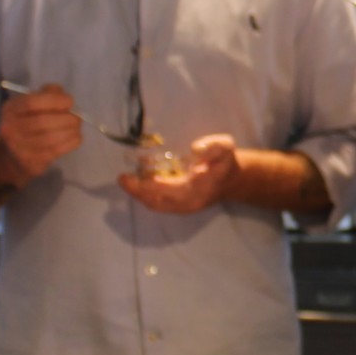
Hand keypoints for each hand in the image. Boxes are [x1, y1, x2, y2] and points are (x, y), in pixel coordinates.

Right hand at [0, 84, 84, 180]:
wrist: (16, 154)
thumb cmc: (30, 121)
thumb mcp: (34, 103)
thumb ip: (49, 94)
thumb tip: (65, 98)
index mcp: (11, 109)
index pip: (32, 102)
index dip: (55, 101)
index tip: (70, 101)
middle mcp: (10, 128)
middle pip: (42, 122)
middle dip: (65, 119)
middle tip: (77, 118)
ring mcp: (18, 147)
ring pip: (49, 138)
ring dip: (70, 132)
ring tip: (76, 128)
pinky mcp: (30, 161)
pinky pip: (54, 151)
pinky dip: (70, 143)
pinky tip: (75, 138)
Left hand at [119, 134, 237, 213]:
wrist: (232, 181)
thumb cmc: (225, 162)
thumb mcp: (226, 147)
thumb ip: (214, 146)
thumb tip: (194, 149)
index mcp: (198, 189)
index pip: (168, 190)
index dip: (148, 185)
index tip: (131, 176)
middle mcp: (188, 202)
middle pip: (156, 202)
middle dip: (137, 191)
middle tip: (123, 178)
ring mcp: (183, 208)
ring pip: (155, 205)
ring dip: (140, 194)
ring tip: (128, 180)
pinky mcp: (180, 208)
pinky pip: (158, 205)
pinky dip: (146, 196)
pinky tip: (140, 182)